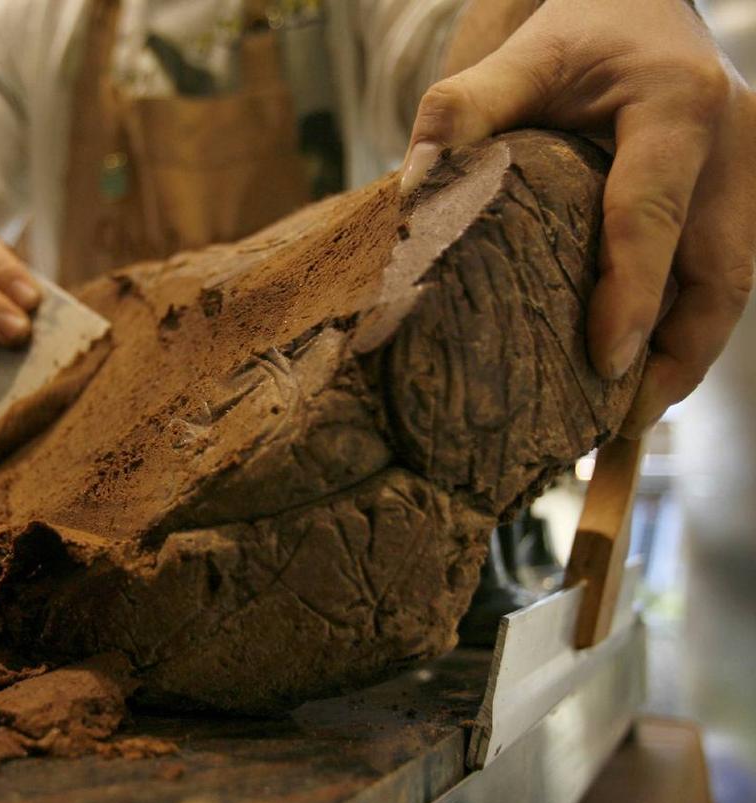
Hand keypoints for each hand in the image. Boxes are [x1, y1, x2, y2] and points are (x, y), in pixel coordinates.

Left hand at [401, 0, 755, 436]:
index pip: (654, 213)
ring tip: (624, 430)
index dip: (633, 292)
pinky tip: (641, 382)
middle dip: (674, 359)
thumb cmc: (578, 32)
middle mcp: (735, 148)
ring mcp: (750, 179)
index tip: (606, 362)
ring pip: (731, 290)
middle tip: (616, 430)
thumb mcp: (521, 56)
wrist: (644, 8)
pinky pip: (721, 282)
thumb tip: (410, 191)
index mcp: (678, 108)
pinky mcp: (741, 203)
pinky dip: (683, 336)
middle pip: (720, 275)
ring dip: (684, 363)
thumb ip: (462, 112)